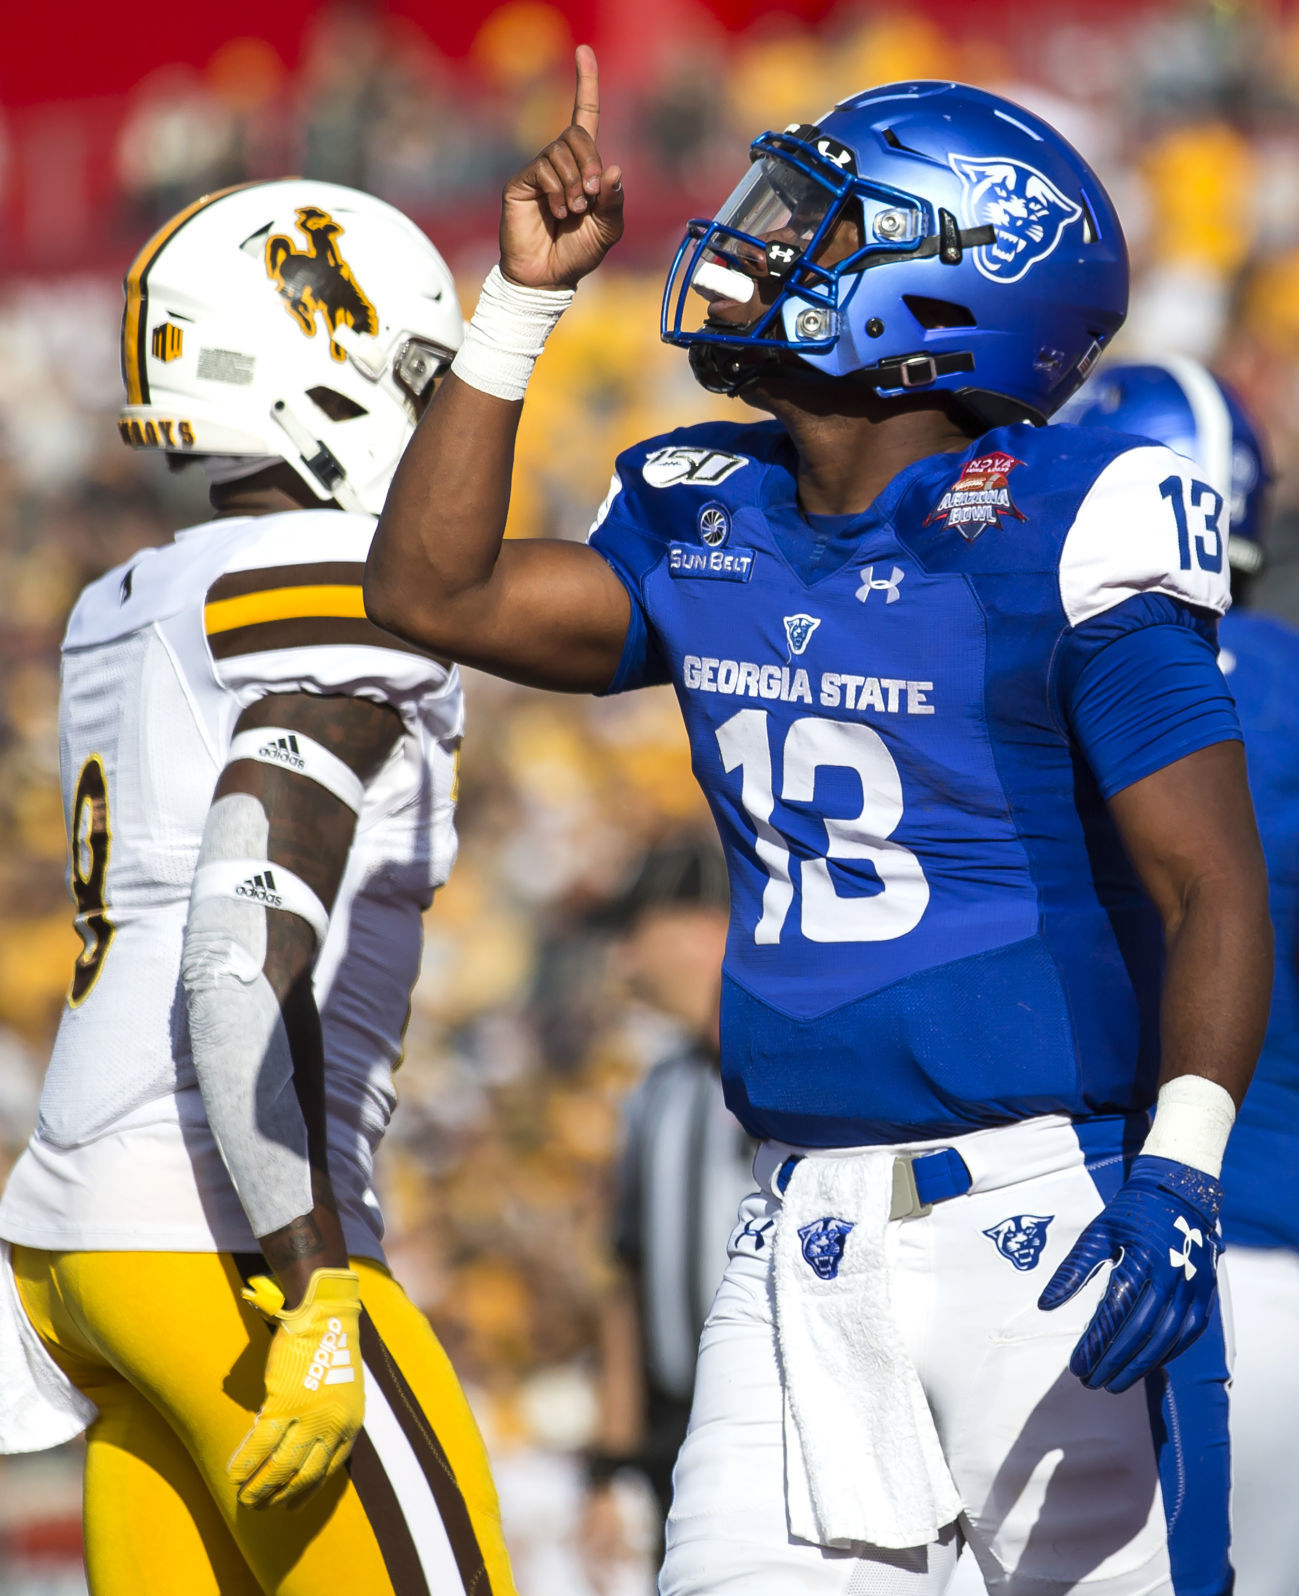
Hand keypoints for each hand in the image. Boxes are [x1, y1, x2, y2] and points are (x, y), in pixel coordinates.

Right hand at [230, 1268, 364, 1507]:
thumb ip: (328, 1419)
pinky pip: (260, 1445)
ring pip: (280, 1467)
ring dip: (260, 1487)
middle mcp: (332, 1426)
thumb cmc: (330, 1347)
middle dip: (280, 1496)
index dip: (308, 1492)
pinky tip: (233, 1474)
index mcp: (350, 1424)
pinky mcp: (283, 1405)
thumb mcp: (342, 1390)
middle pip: (303, 1475)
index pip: (329, 1470)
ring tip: (244, 1498)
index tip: (292, 1506)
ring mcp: (308, 1418)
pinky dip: (245, 1463)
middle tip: (261, 1506)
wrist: (323, 1316)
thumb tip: (300, 1444)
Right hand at [500, 44, 623, 289]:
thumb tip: (613, 170)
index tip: (583, 50)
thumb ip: (614, 201)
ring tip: (573, 212)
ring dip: (575, 184)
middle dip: (590, 162)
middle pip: (577, 134)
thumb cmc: (578, 254)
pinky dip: (558, 192)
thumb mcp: (607, 229)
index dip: (586, 84)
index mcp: (584, 167)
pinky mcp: (520, 183)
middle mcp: (560, 162)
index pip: (585, 116)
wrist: (548, 278)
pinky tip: (559, 213)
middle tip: (592, 194)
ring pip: (561, 153)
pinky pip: (544, 170)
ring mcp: (538, 171)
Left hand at [1038, 1155, 1222, 1393]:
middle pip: (1140, 1332)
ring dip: (1139, 1367)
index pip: (1114, 1312)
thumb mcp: (1098, 1232)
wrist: (1178, 1194)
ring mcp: (1192, 1287)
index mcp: (1141, 1258)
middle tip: (1091, 1382)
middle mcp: (1170, 1276)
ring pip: (1165, 1339)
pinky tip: (1146, 1366)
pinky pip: (1187, 1333)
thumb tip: (1045, 1304)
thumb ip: (1074, 1269)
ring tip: (1114, 1383)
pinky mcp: (1205, 1294)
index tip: (1075, 1365)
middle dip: (1114, 1363)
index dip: (1095, 1344)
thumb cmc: (1130, 1214)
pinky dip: (1166, 1354)